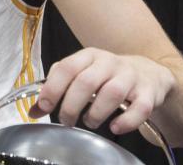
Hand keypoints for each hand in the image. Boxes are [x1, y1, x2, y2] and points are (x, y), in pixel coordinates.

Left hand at [30, 48, 174, 134]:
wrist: (149, 74)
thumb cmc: (107, 76)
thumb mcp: (81, 75)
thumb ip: (57, 90)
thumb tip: (33, 111)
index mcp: (89, 55)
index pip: (67, 67)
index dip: (53, 88)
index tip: (44, 106)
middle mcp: (109, 62)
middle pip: (86, 82)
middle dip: (71, 105)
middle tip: (66, 120)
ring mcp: (130, 76)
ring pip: (112, 93)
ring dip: (96, 113)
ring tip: (89, 122)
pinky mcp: (148, 93)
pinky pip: (139, 108)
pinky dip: (126, 121)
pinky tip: (115, 127)